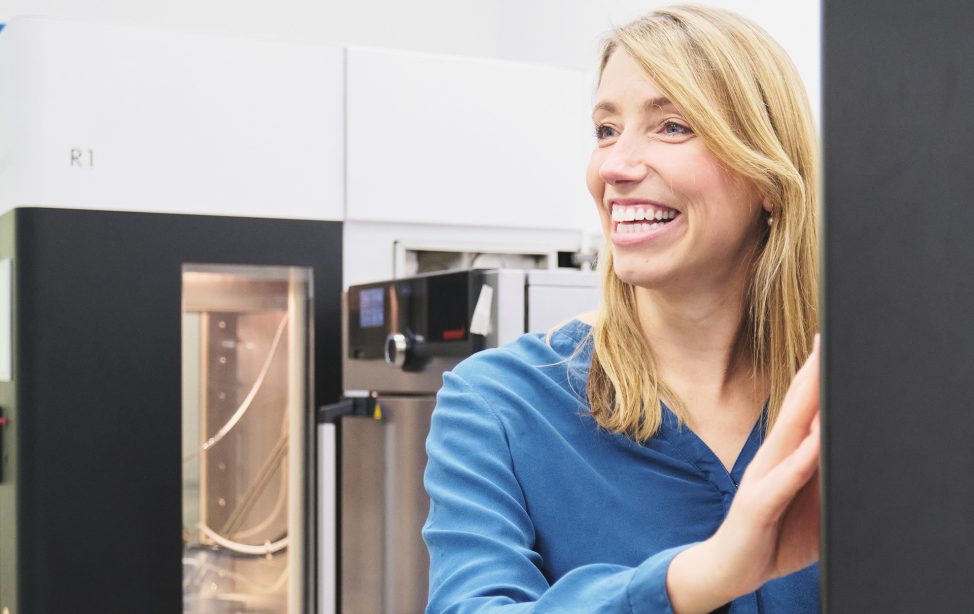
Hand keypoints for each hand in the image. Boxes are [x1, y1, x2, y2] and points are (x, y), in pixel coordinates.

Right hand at [667, 335, 820, 612]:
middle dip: (813, 373)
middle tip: (828, 339)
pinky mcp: (759, 505)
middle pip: (796, 408)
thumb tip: (855, 457)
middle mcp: (771, 458)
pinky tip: (818, 442)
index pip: (803, 409)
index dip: (816, 377)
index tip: (831, 344)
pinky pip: (785, 478)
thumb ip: (827, 478)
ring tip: (824, 374)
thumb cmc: (771, 535)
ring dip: (809, 404)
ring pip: (791, 434)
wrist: (727, 568)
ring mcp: (762, 478)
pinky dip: (803, 459)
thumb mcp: (809, 504)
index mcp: (783, 455)